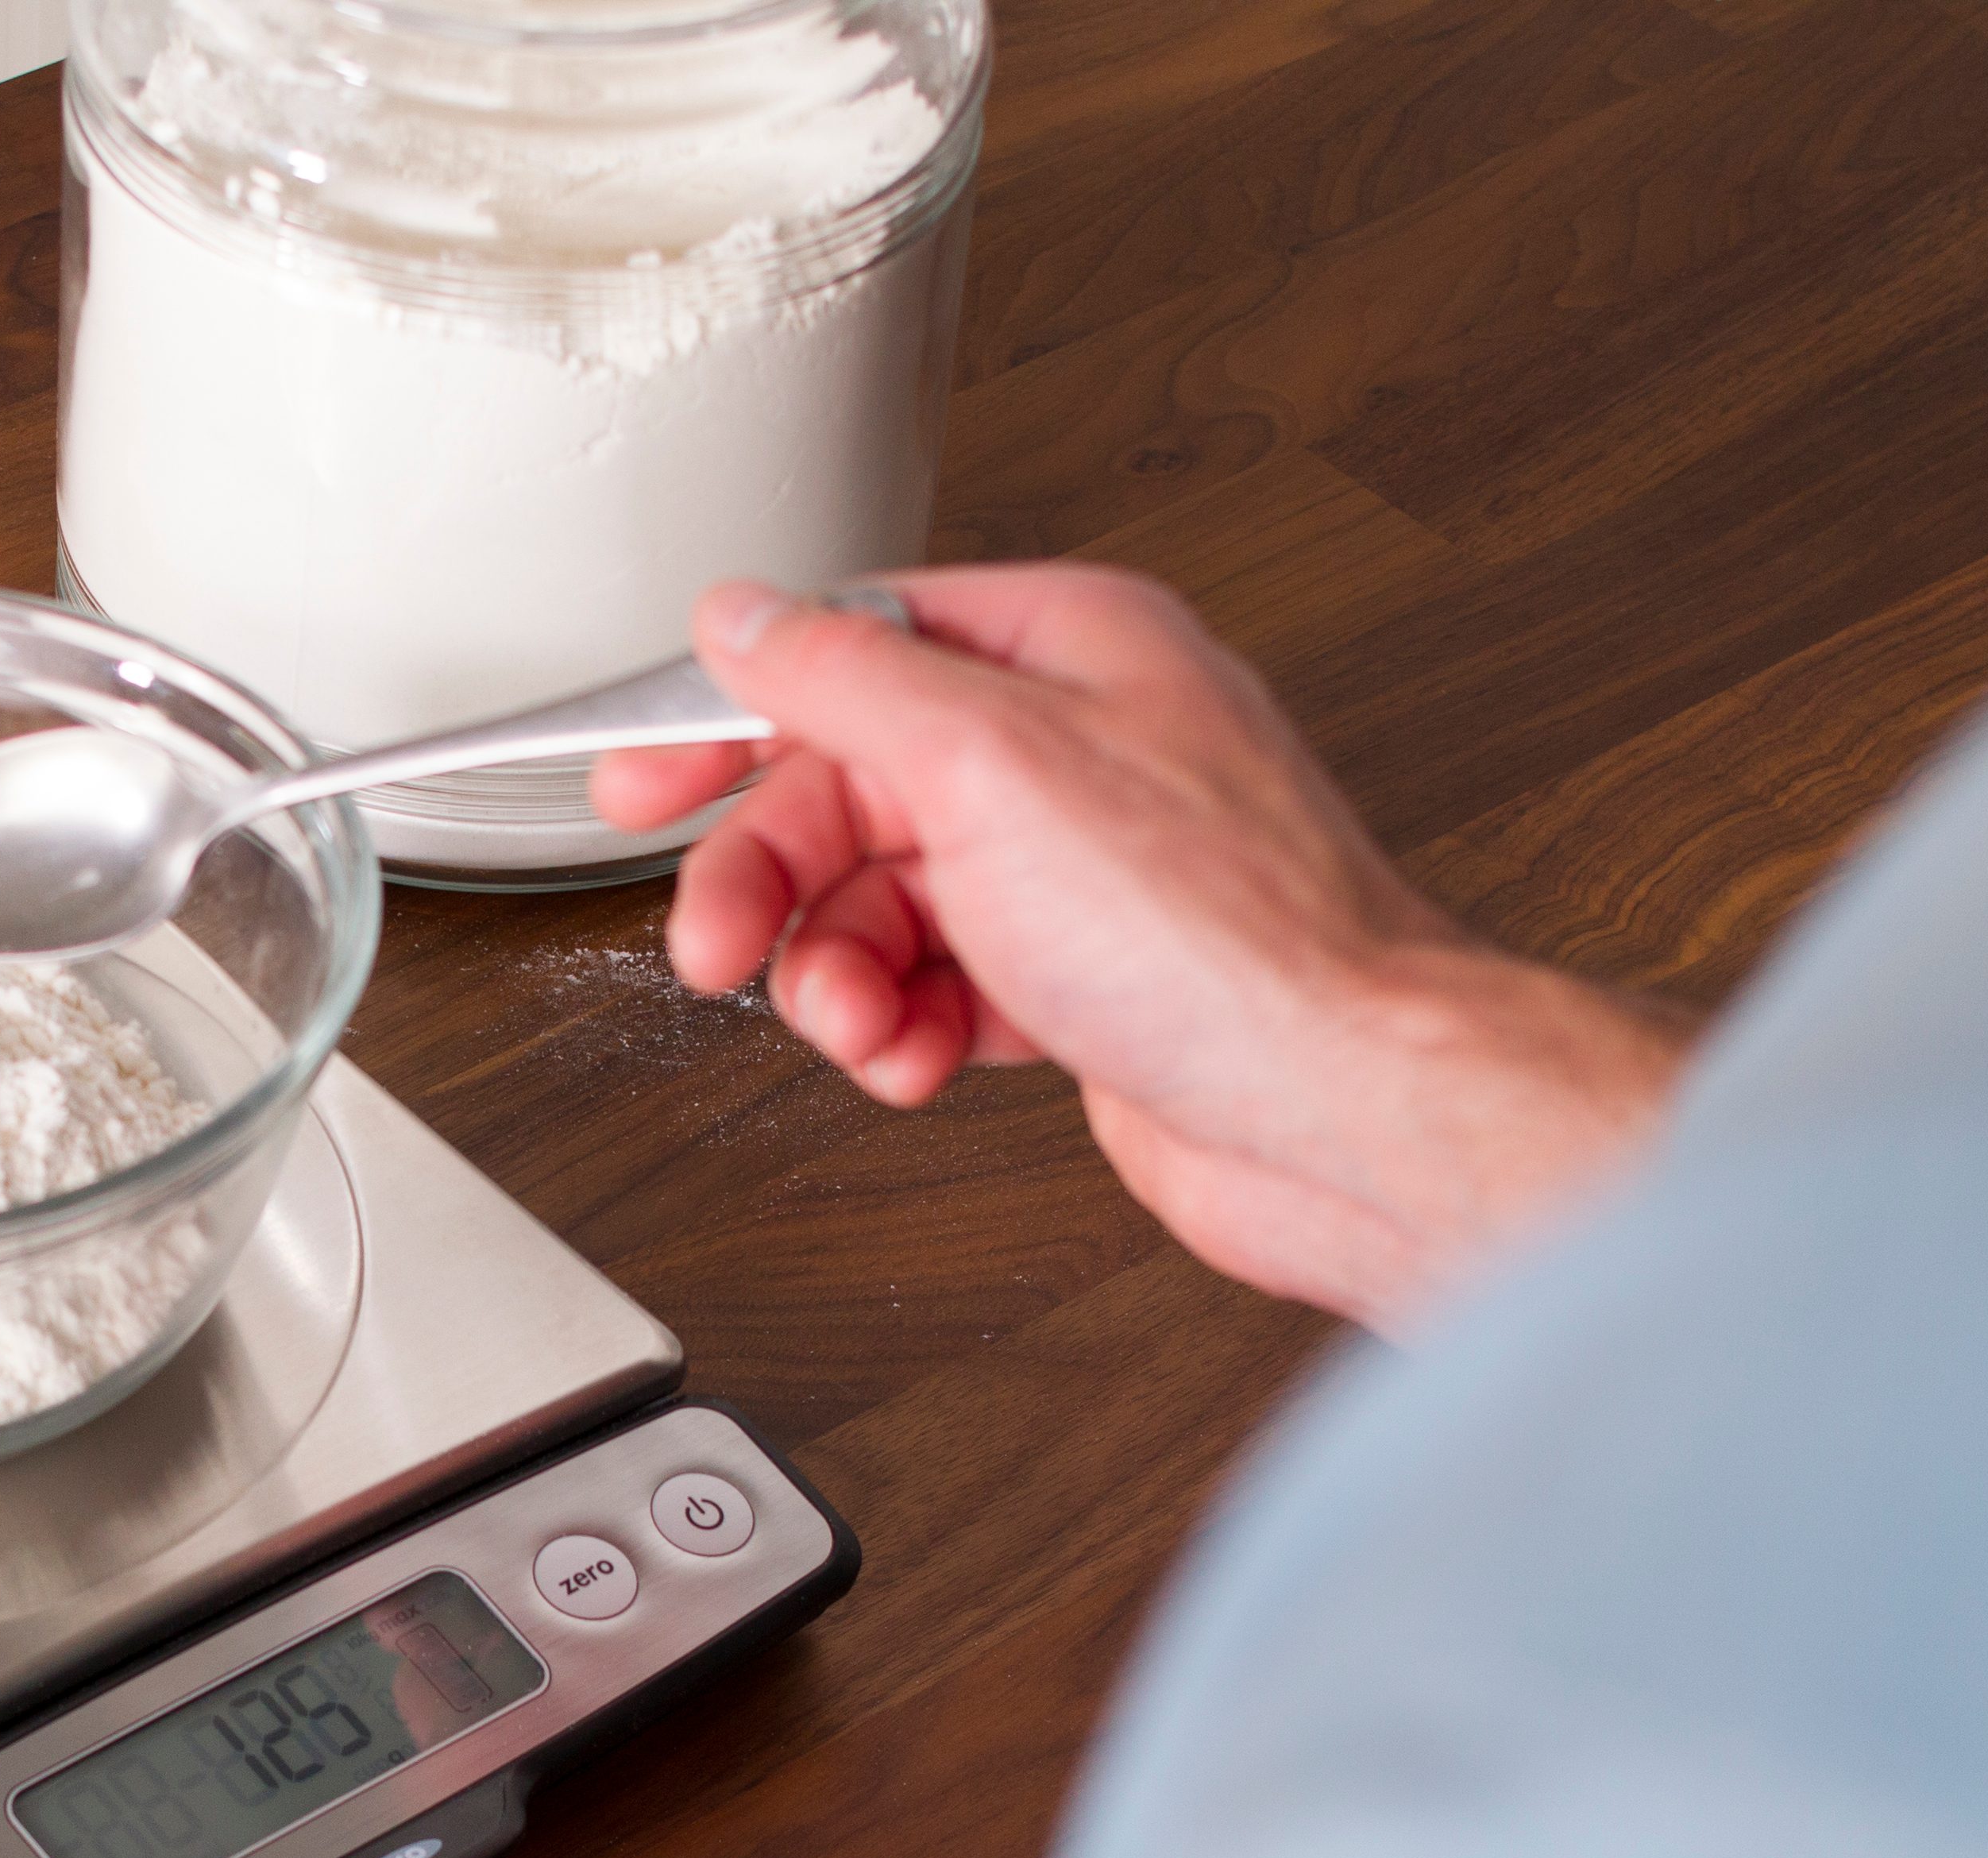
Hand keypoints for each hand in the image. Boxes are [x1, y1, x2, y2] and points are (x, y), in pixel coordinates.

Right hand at [590, 568, 1693, 1330]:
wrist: (1342, 1112)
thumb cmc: (1226, 941)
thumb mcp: (990, 764)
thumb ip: (845, 677)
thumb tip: (745, 614)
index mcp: (1068, 651)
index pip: (850, 649)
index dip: (732, 718)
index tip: (645, 777)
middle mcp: (1075, 750)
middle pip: (846, 790)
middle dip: (774, 881)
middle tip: (719, 944)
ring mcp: (1076, 871)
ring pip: (877, 902)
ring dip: (837, 974)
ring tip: (859, 1022)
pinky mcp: (1076, 980)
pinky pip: (932, 986)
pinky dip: (902, 1030)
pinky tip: (919, 1057)